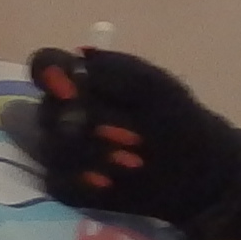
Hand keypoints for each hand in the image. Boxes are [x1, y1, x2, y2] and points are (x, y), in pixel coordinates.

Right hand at [24, 47, 240, 224]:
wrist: (196, 172)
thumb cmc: (177, 121)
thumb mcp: (156, 88)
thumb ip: (118, 71)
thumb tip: (79, 56)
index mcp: (83, 80)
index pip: (44, 66)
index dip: (48, 75)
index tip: (71, 91)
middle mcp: (65, 112)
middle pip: (45, 112)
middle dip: (89, 125)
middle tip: (135, 137)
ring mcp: (63, 149)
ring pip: (50, 149)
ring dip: (92, 154)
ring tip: (136, 162)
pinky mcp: (67, 183)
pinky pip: (56, 182)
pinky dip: (82, 182)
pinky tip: (108, 183)